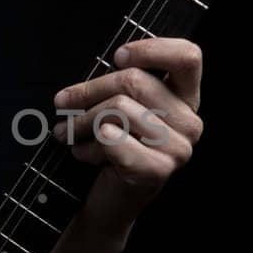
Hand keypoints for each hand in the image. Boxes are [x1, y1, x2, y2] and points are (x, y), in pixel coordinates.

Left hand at [52, 37, 203, 245]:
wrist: (107, 204)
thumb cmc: (111, 150)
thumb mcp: (119, 109)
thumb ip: (121, 83)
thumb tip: (105, 66)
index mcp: (185, 100)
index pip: (188, 57)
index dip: (151, 49)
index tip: (118, 57)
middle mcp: (189, 122)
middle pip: (134, 81)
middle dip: (88, 91)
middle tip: (63, 103)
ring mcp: (177, 148)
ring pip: (117, 108)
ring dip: (82, 122)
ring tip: (70, 133)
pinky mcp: (157, 170)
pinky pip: (111, 138)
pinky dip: (87, 145)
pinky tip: (85, 155)